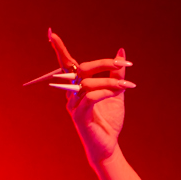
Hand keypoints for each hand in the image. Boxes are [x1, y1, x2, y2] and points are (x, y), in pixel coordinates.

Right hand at [48, 30, 134, 162]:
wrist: (109, 146)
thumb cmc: (109, 120)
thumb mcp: (116, 94)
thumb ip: (117, 74)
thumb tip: (121, 54)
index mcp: (78, 86)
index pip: (67, 65)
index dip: (59, 50)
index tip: (52, 33)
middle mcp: (72, 93)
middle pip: (80, 69)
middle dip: (101, 63)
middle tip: (122, 64)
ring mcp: (73, 105)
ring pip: (87, 84)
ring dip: (109, 81)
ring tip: (128, 85)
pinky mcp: (80, 116)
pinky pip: (89, 98)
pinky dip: (103, 92)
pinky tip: (116, 92)